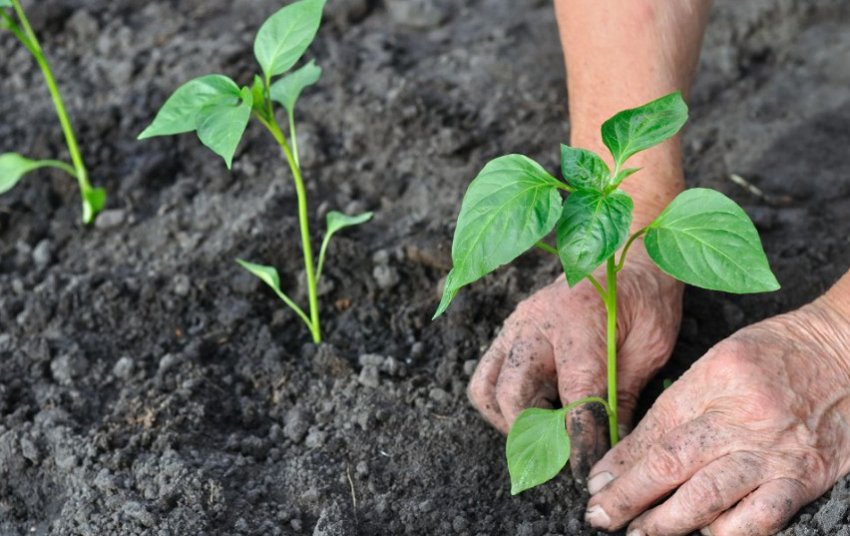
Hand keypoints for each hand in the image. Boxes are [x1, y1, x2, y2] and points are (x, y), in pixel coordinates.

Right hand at [467, 246, 682, 478]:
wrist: (626, 254)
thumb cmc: (645, 299)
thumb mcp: (651, 348)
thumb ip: (625, 396)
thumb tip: (611, 447)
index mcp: (580, 324)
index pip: (575, 397)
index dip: (579, 441)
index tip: (585, 473)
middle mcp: (537, 324)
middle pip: (514, 396)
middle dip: (536, 435)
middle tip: (562, 455)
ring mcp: (516, 326)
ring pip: (487, 389)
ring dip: (510, 421)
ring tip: (544, 433)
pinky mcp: (508, 331)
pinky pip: (486, 375)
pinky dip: (502, 403)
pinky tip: (535, 410)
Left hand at [585, 301, 849, 535]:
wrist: (846, 351)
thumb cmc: (777, 353)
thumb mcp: (719, 362)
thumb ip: (679, 405)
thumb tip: (633, 452)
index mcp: (713, 381)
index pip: (654, 430)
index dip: (620, 463)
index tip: (597, 484)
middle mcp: (740, 417)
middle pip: (670, 464)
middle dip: (628, 497)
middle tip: (601, 516)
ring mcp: (773, 451)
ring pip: (707, 498)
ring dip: (667, 523)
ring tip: (640, 533)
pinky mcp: (804, 478)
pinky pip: (760, 518)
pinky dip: (728, 532)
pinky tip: (707, 534)